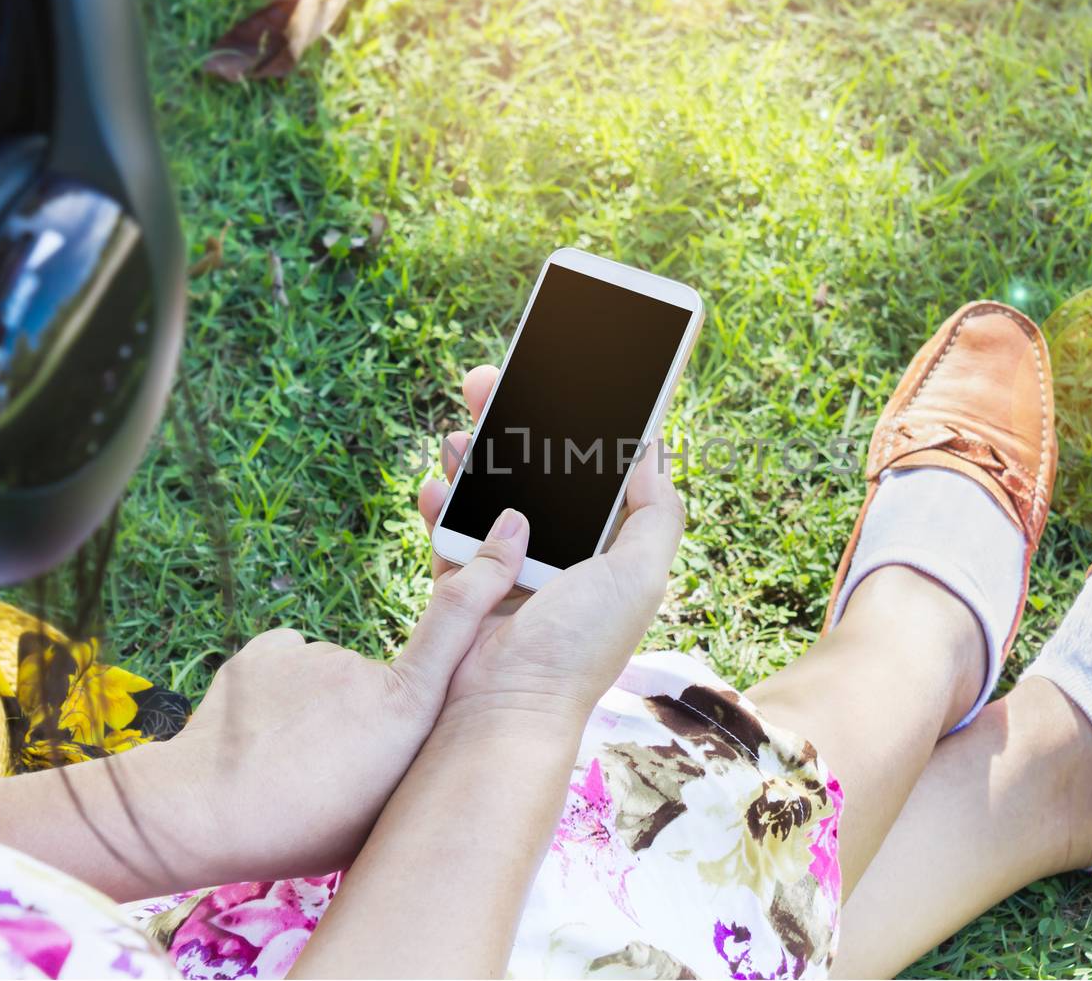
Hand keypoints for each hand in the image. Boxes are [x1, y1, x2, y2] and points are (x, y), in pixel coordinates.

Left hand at [160, 537, 526, 881]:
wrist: (195, 811)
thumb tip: (417, 737)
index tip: (509, 529)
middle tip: (331, 769)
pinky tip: (260, 734)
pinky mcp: (270, 648)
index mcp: (406, 713)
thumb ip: (413, 760)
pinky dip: (280, 696)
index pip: (458, 622)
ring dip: (317, 711)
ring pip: (331, 679)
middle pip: (384, 681)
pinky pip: (289, 668)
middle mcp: (367, 670)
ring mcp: (315, 654)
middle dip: (365, 715)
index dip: (486, 573)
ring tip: (289, 760)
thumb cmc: (298, 826)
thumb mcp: (381, 811)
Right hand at [417, 366, 685, 722]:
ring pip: (490, 491)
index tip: (567, 383)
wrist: (502, 709)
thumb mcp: (639, 575)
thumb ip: (657, 514)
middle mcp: (562, 555)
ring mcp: (510, 566)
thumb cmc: (577, 647)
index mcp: (607, 551)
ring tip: (460, 430)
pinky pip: (450, 529)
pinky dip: (440, 501)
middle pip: (538, 471)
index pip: (598, 472)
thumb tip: (652, 453)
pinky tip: (434, 482)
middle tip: (491, 383)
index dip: (584, 427)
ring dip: (473, 456)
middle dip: (515, 425)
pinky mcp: (465, 581)